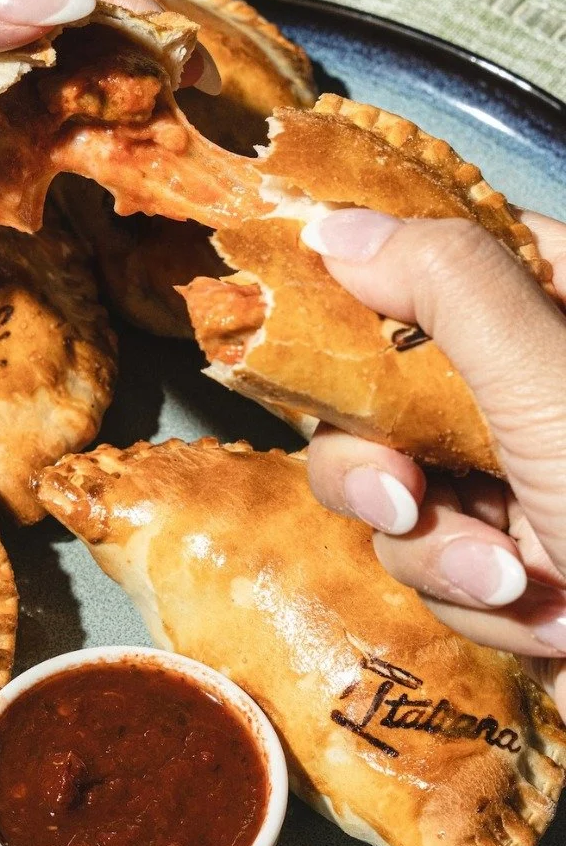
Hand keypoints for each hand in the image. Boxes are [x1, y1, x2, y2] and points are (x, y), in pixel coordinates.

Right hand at [299, 207, 565, 714]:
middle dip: (381, 460)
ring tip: (509, 583)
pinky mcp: (505, 557)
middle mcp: (532, 385)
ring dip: (436, 548)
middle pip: (386, 383)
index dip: (369, 275)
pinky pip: (428, 559)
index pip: (446, 252)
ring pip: (391, 483)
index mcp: (565, 309)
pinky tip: (545, 621)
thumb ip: (450, 291)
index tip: (305, 316)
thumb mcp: (552, 387)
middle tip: (402, 497)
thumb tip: (334, 224)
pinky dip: (472, 598)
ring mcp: (517, 475)